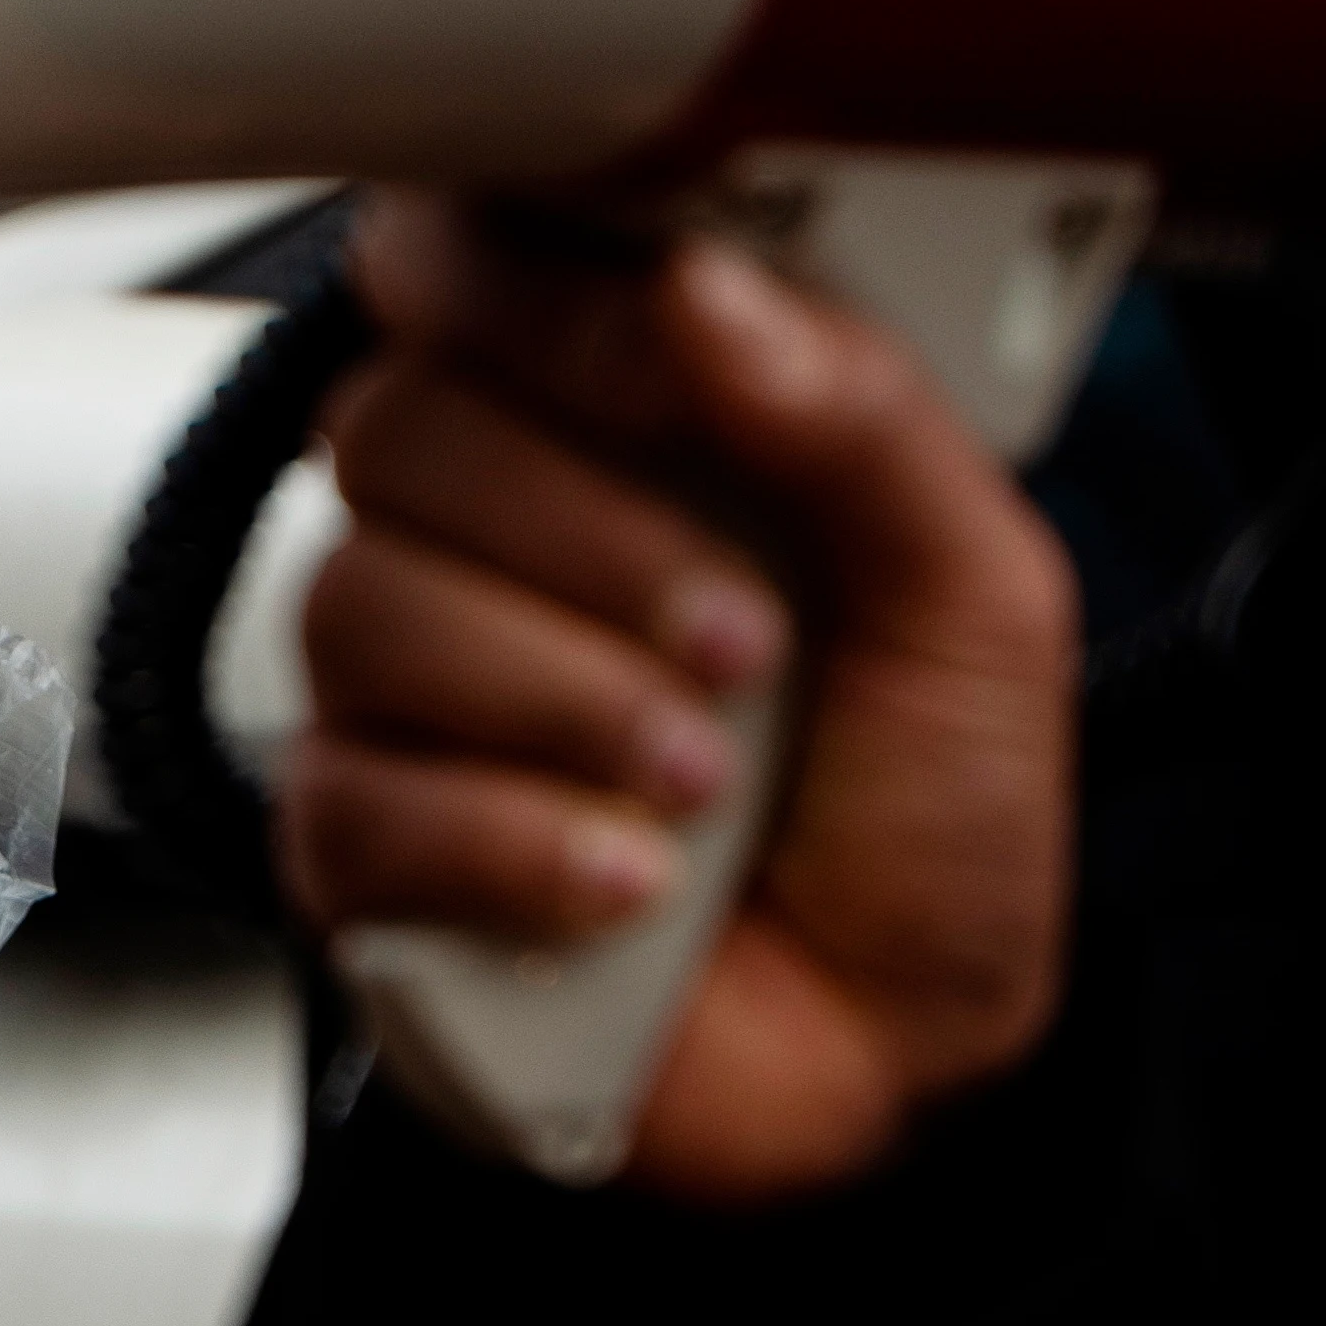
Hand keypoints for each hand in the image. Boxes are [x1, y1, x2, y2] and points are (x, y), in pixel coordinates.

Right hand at [277, 190, 1078, 1202]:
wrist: (904, 1059)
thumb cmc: (925, 816)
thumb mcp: (974, 591)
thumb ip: (860, 415)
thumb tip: (702, 289)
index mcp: (618, 425)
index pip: (465, 265)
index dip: (538, 295)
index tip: (673, 369)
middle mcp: (486, 535)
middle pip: (393, 422)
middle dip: (582, 533)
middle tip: (739, 640)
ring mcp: (400, 694)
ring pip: (356, 600)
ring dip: (558, 693)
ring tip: (701, 780)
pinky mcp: (357, 852)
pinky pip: (352, 797)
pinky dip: (512, 841)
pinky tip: (626, 887)